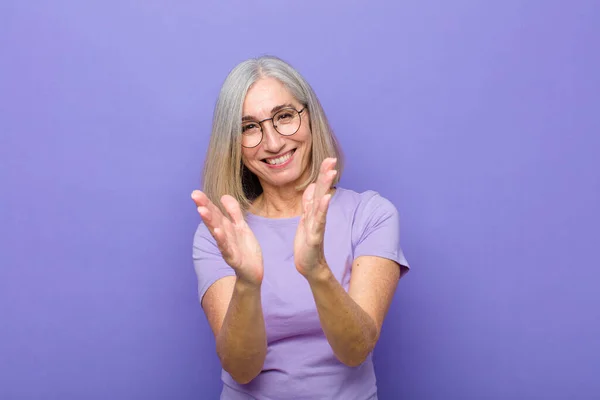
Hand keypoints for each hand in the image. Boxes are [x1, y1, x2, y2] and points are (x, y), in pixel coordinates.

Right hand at [191, 191, 262, 285]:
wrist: (253, 271)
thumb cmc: (245, 249)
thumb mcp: (241, 226)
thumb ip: (233, 212)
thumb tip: (223, 196)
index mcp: (226, 227)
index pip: (215, 212)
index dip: (206, 202)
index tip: (195, 192)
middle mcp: (224, 236)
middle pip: (213, 220)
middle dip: (204, 207)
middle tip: (194, 196)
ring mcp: (227, 247)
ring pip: (217, 232)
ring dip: (210, 222)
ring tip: (202, 210)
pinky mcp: (233, 258)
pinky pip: (226, 248)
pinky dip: (222, 240)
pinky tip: (217, 231)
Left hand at [294, 158, 336, 278]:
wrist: (308, 264)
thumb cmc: (307, 243)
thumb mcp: (306, 219)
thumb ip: (309, 203)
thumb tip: (313, 186)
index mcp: (314, 211)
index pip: (319, 189)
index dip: (323, 174)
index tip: (329, 159)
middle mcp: (317, 216)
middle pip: (322, 192)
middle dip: (326, 176)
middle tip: (332, 160)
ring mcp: (317, 225)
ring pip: (321, 203)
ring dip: (326, 187)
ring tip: (331, 173)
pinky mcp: (315, 236)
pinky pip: (319, 220)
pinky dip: (322, 208)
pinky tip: (326, 198)